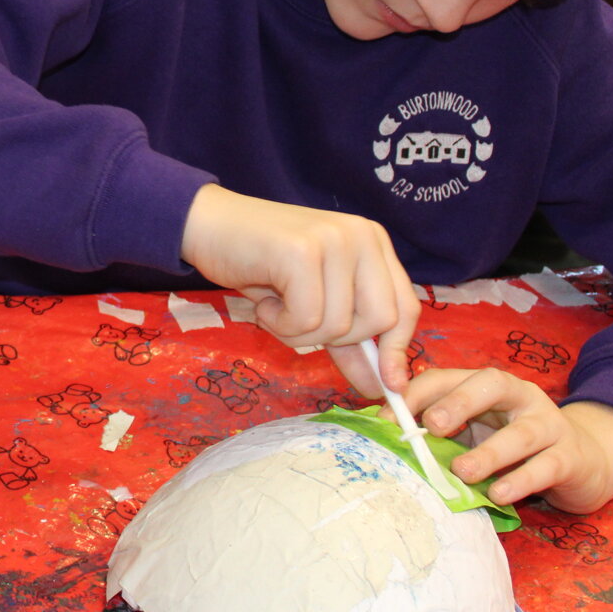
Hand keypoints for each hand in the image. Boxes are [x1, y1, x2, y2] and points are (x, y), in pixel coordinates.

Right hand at [179, 184, 419, 391]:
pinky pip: (306, 319)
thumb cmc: (259, 262)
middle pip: (381, 320)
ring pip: (340, 325)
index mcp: (373, 242)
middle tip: (300, 322)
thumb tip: (380, 387)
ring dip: (299, 333)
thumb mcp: (313, 301)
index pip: (406, 306)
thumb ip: (348, 338)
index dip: (396, 349)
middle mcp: (362, 235)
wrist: (206, 224)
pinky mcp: (303, 252)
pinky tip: (263, 302)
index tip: (386, 384)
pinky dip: (280, 325)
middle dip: (340, 340)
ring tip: (274, 306)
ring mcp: (334, 240)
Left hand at [403, 368, 612, 512]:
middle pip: (491, 384)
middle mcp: (521, 397)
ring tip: (463, 472)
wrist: (584, 462)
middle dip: (459, 401)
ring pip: (521, 432)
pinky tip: (500, 494)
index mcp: (489, 387)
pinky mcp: (570, 458)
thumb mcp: (477, 432)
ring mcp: (549, 425)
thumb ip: (443, 431)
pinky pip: (546, 466)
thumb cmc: (516, 446)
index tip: (389, 419)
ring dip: (489, 453)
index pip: (448, 377)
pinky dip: (521, 480)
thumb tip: (390, 437)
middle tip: (433, 426)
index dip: (417, 394)